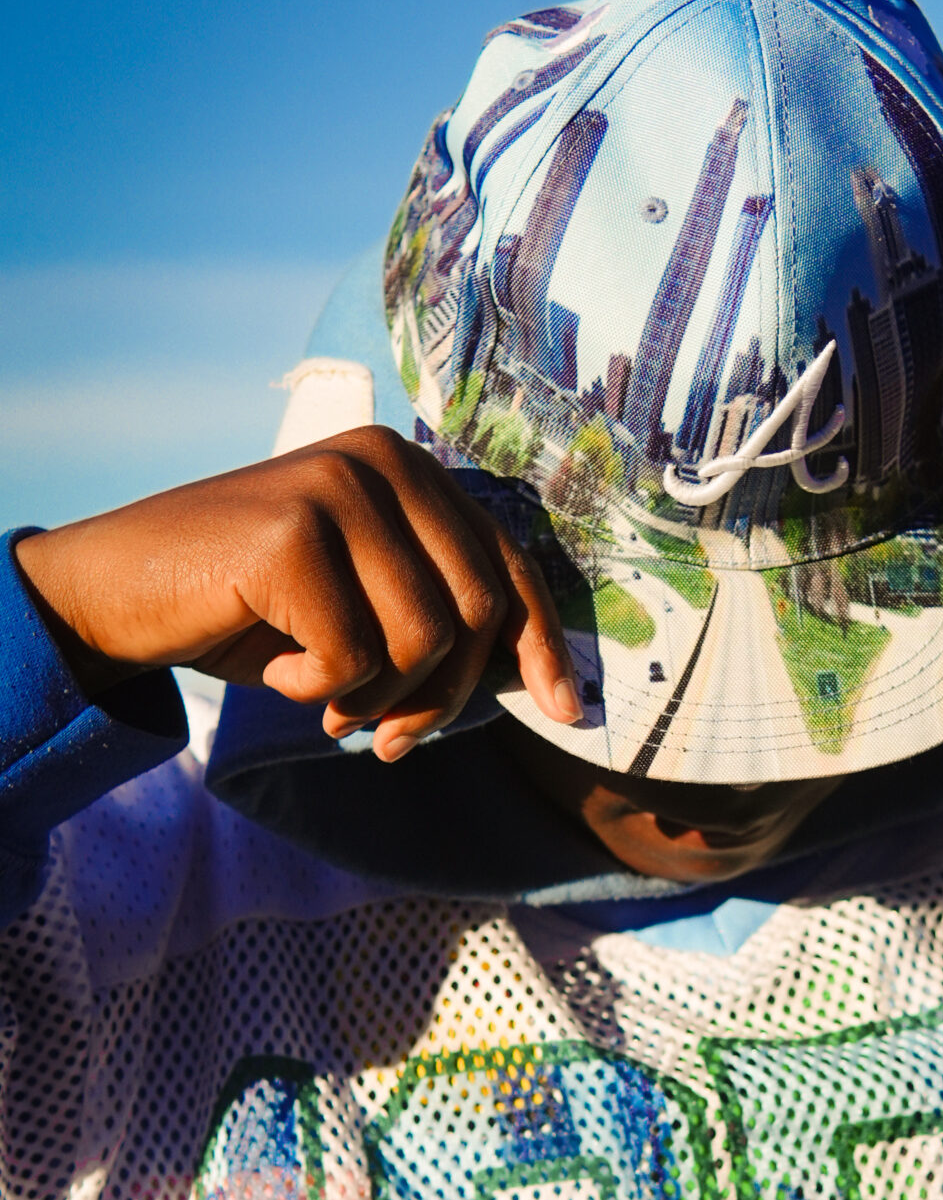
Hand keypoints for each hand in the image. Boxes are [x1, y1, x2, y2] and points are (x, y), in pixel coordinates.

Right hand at [14, 428, 579, 762]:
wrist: (118, 592)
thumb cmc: (247, 608)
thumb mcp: (360, 601)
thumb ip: (437, 610)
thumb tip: (548, 679)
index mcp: (409, 471)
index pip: (508, 564)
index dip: (542, 644)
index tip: (568, 710)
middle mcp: (383, 462)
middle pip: (475, 611)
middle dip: (440, 695)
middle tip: (386, 737)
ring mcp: (337, 489)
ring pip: (423, 639)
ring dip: (372, 696)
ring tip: (317, 692)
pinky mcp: (293, 533)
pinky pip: (353, 654)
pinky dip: (313, 686)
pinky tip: (271, 667)